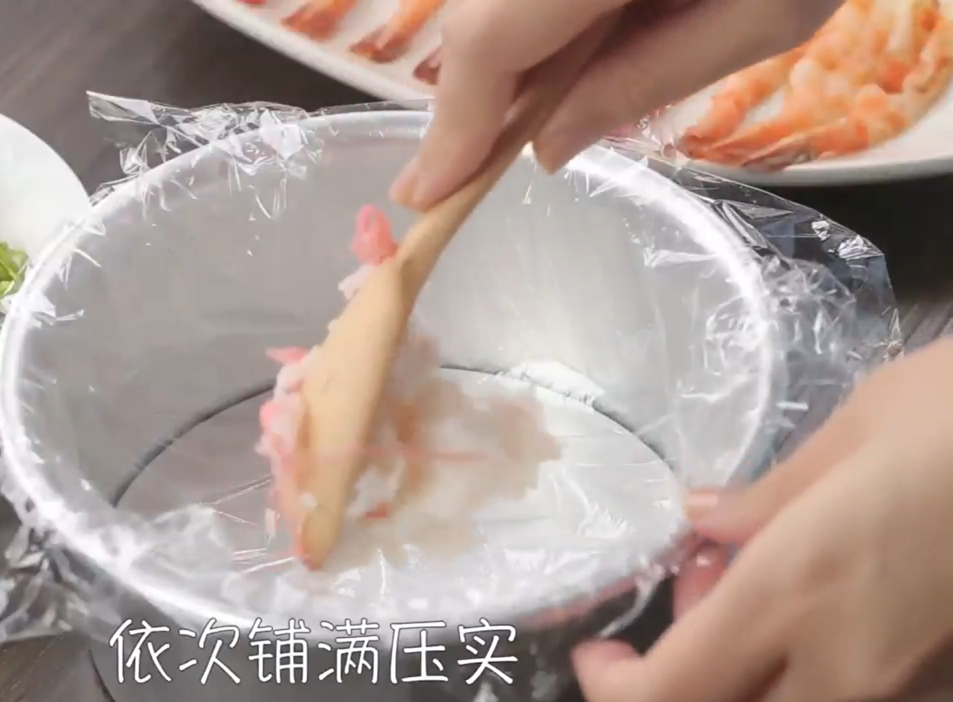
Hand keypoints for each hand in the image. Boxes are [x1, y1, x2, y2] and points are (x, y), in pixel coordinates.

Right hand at [390, 0, 842, 209]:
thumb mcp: (764, 17)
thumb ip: (643, 81)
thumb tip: (546, 149)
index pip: (492, 37)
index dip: (455, 122)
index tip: (429, 192)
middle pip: (479, 12)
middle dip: (472, 95)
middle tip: (461, 169)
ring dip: (506, 53)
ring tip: (526, 116)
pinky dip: (533, 18)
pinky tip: (574, 46)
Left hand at [573, 337, 952, 701]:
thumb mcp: (854, 432)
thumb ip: (764, 496)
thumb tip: (702, 522)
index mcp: (793, 596)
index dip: (612, 692)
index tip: (599, 651)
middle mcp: (839, 664)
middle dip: (677, 676)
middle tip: (692, 583)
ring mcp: (901, 684)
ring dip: (743, 664)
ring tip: (762, 567)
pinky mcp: (944, 680)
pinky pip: (844, 695)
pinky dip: (804, 660)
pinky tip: (829, 582)